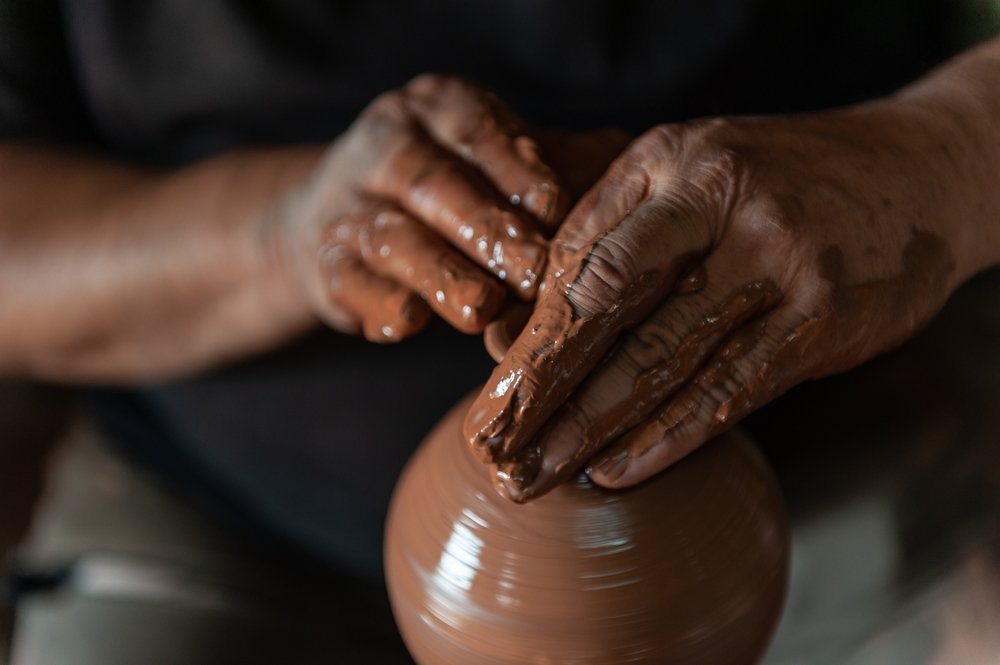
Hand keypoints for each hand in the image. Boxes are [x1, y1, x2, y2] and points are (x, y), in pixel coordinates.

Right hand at [270, 75, 567, 341]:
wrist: (339, 214)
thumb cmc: (452, 188)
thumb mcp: (499, 160)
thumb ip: (561, 164)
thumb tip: (639, 173)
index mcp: (436, 110)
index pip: (476, 131)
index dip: (515, 168)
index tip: (554, 209)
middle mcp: (386, 147)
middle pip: (434, 186)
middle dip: (486, 232)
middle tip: (534, 275)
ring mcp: (348, 206)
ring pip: (393, 238)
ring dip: (440, 275)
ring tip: (481, 310)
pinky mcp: (326, 263)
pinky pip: (351, 282)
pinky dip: (379, 303)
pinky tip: (409, 323)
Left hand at [464, 102, 976, 501]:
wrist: (916, 170)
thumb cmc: (778, 184)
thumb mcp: (691, 176)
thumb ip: (615, 238)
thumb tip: (521, 331)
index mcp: (670, 162)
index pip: (577, 258)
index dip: (527, 333)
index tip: (492, 394)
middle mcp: (719, 201)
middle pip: (605, 304)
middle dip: (541, 386)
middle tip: (495, 449)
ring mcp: (777, 256)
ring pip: (662, 356)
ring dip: (592, 426)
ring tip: (541, 474)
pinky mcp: (823, 313)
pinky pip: (730, 389)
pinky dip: (669, 436)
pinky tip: (619, 470)